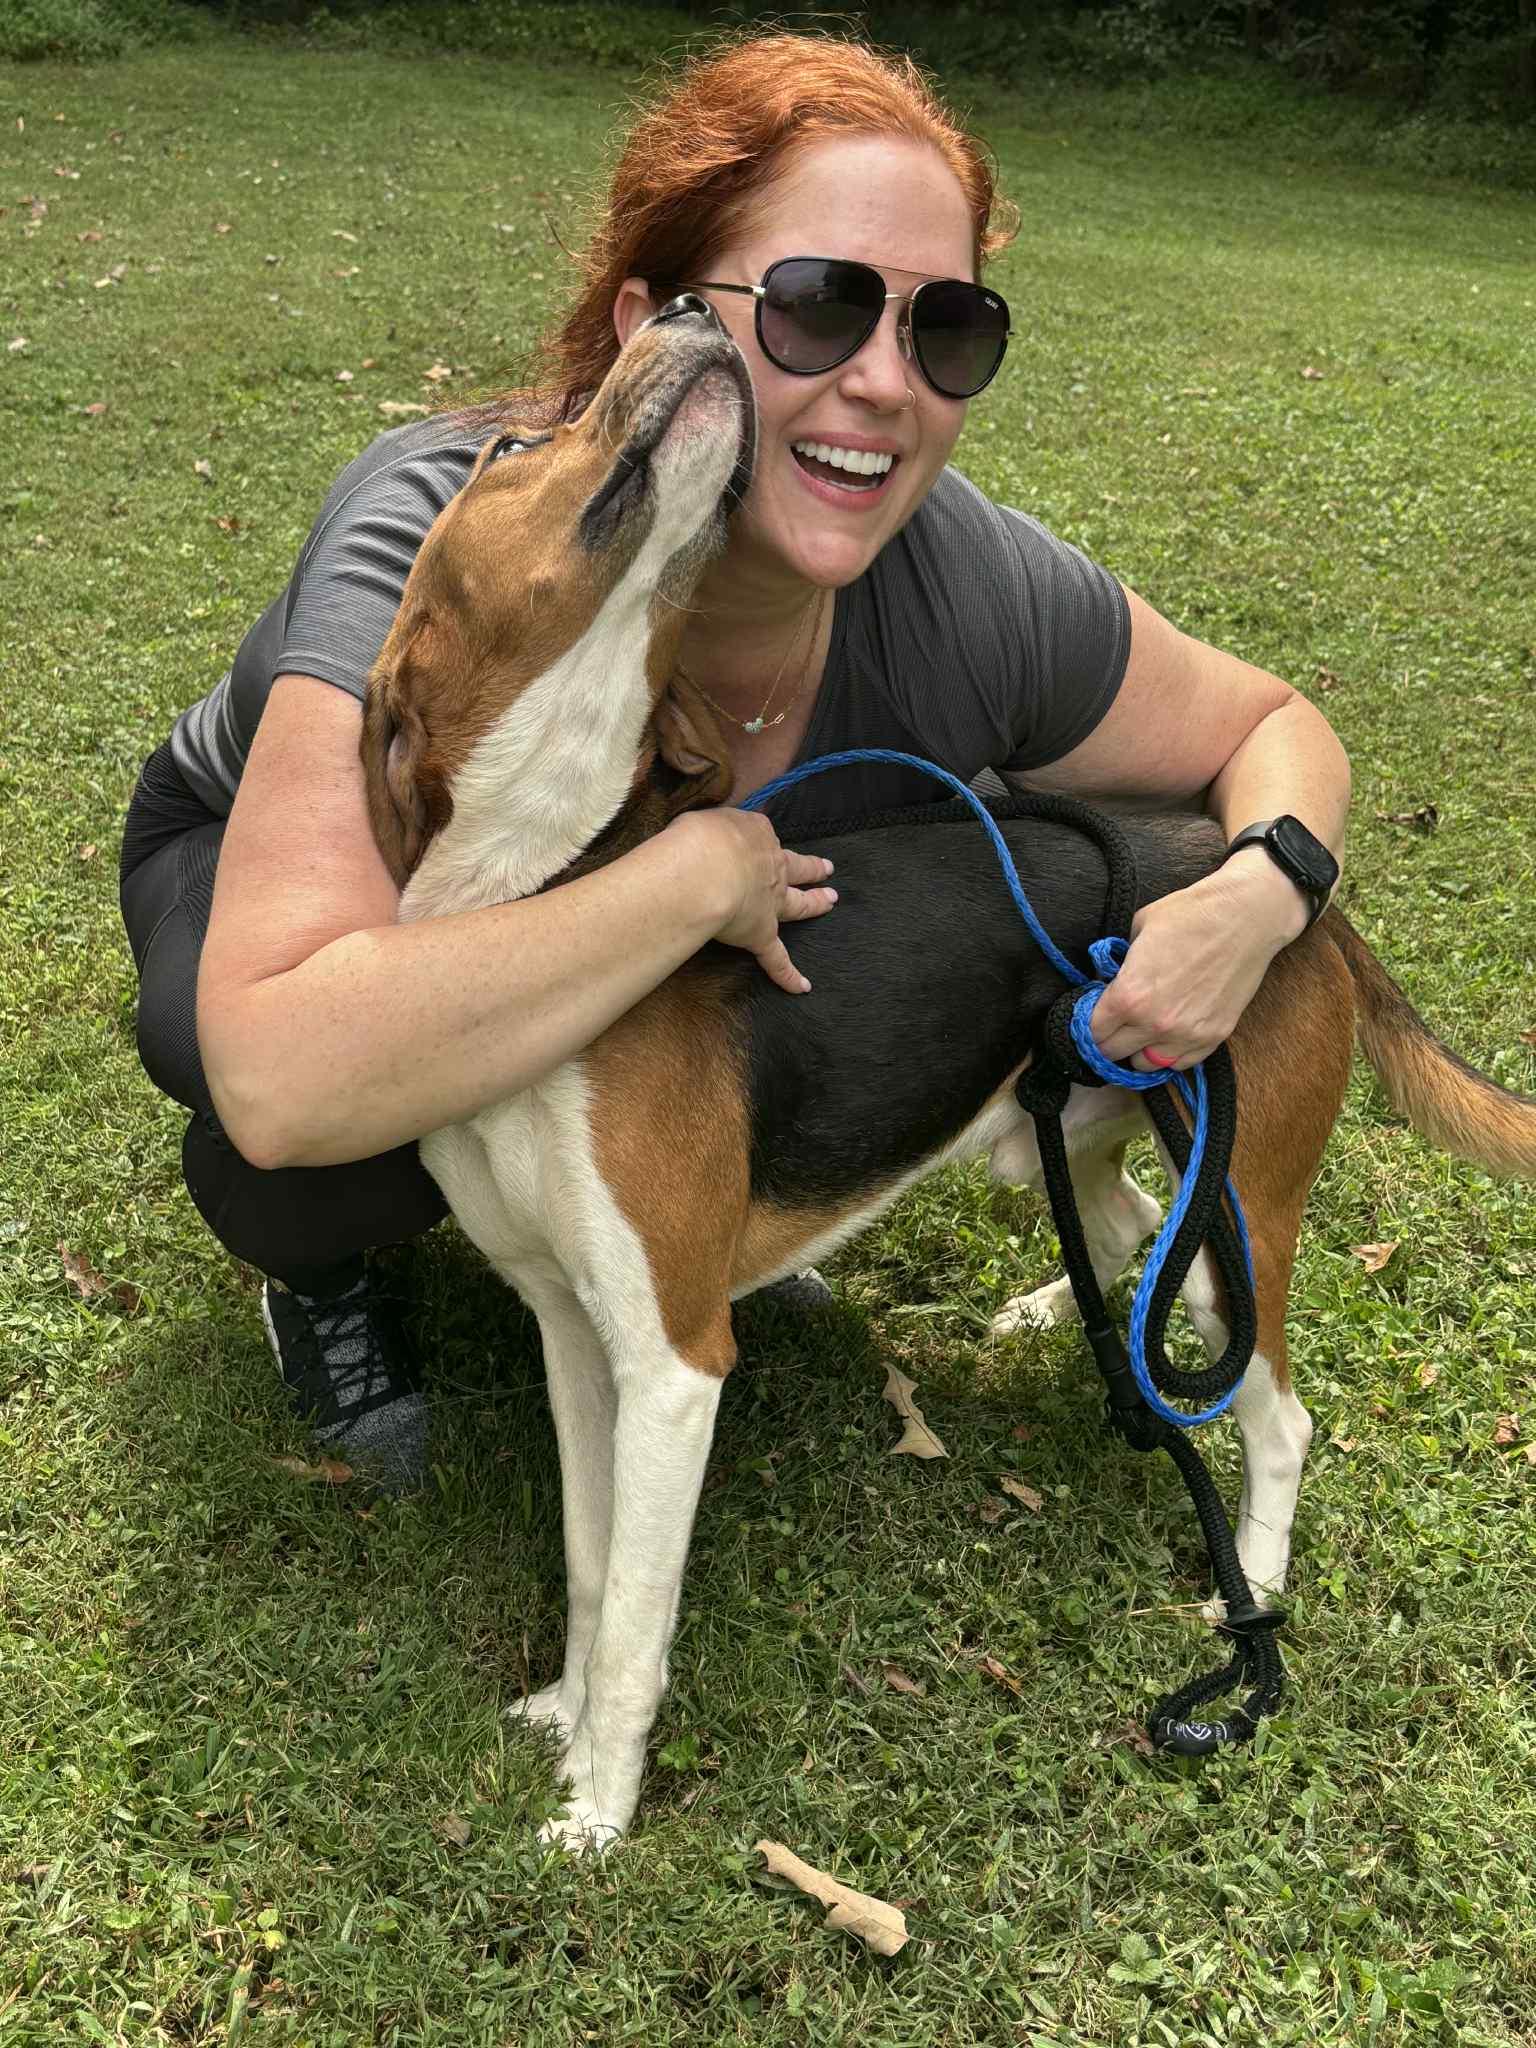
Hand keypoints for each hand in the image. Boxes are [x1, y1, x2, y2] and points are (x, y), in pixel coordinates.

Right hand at [667, 808, 836, 993]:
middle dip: (813, 869)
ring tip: (829, 901)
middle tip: (827, 869)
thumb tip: (708, 834)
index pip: (761, 835)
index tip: (754, 839)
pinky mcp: (761, 935)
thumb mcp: (702, 820)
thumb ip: (710, 829)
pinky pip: (777, 960)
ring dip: (815, 904)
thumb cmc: (698, 840)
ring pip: (798, 905)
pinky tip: (802, 987)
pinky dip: (788, 974)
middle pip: (797, 867)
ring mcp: (770, 903)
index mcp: (755, 835)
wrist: (704, 871)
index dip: (757, 838)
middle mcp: (771, 868)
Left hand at [1089, 856, 1306, 1072]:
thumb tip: (1111, 979)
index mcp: (1129, 996)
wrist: (1246, 915)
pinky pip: (1180, 1063)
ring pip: (1145, 1065)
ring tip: (1140, 1032)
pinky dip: (1169, 1054)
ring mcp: (1186, 1034)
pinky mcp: (1214, 1037)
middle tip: (1111, 1025)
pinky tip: (1167, 1036)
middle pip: (1112, 1053)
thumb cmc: (1190, 914)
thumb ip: (1119, 964)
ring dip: (1137, 1050)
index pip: (1091, 1032)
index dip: (1086, 1024)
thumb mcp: (1137, 930)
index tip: (1091, 1016)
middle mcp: (1154, 1024)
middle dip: (1106, 1039)